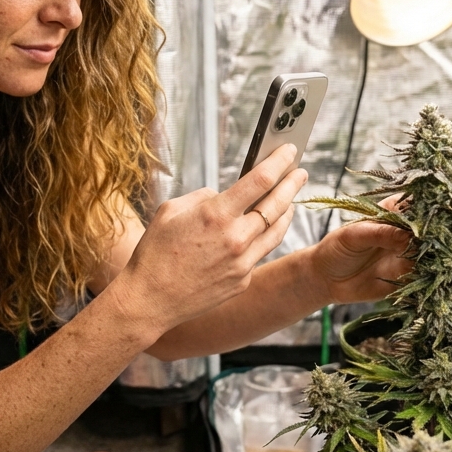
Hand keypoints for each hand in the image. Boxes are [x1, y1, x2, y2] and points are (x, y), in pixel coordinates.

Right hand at [109, 144, 307, 335]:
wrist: (150, 300)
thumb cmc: (154, 254)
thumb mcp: (170, 211)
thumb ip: (202, 197)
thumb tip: (221, 196)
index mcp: (215, 215)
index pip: (260, 180)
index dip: (279, 162)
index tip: (289, 151)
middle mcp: (235, 238)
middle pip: (277, 205)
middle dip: (292, 184)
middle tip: (301, 173)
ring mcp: (242, 262)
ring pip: (276, 231)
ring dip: (286, 212)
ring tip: (290, 200)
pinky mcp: (242, 280)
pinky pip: (260, 254)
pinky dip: (264, 238)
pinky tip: (263, 230)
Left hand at [308, 197, 451, 304]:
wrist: (323, 278)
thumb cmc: (336, 248)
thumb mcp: (355, 236)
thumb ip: (382, 234)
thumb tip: (410, 235)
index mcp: (396, 213)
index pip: (428, 209)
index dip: (451, 214)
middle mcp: (407, 233)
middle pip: (441, 235)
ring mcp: (409, 256)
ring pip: (439, 260)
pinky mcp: (407, 277)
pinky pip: (430, 281)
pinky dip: (445, 287)